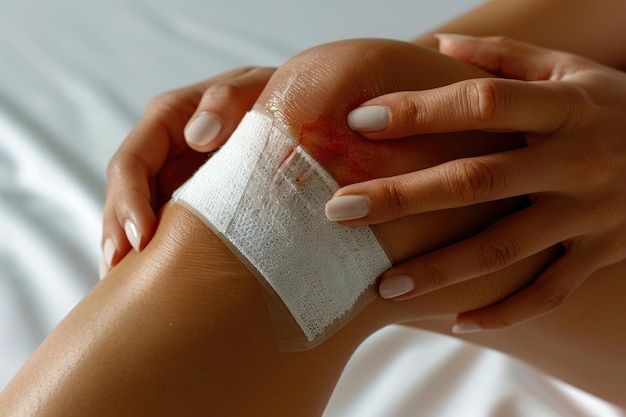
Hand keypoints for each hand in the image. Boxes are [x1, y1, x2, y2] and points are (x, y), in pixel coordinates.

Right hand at [101, 67, 274, 277]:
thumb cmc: (277, 97)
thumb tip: (197, 134)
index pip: (132, 162)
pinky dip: (157, 253)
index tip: (142, 238)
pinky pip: (168, 226)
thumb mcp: (257, 87)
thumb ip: (227, 99)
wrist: (302, 116)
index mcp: (170, 118)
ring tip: (123, 291)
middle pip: (126, 196)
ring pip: (140, 216)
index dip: (129, 200)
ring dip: (131, 253)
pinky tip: (152, 282)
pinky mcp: (192, 199)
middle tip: (119, 277)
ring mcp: (176, 176)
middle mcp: (165, 150)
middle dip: (119, 236)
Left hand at [329, 35, 625, 330]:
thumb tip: (438, 45)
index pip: (480, 105)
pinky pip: (549, 293)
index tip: (358, 122)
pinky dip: (505, 311)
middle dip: (403, 197)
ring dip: (440, 270)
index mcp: (564, 108)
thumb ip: (505, 57)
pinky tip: (456, 320)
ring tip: (383, 287)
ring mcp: (589, 216)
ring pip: (504, 249)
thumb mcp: (570, 69)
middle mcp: (575, 162)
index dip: (419, 111)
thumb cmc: (613, 105)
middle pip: (476, 182)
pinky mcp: (601, 255)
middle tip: (339, 212)